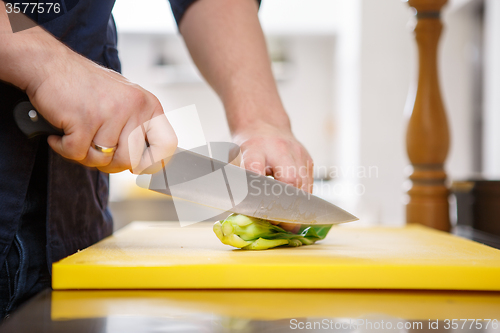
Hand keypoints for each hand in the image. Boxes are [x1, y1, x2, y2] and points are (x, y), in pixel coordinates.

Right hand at [27, 48, 176, 173]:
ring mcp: (111, 112)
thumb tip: (144, 167)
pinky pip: (77, 153)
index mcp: (149, 105)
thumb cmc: (86, 88)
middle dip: (111, 164)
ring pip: (103, 160)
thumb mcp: (124, 102)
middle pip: (132, 161)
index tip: (139, 168)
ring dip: (84, 155)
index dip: (155, 163)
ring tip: (77, 136)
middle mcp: (135, 107)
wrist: (48, 64)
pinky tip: (60, 134)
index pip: (168, 145)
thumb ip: (136, 130)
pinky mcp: (85, 119)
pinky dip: (64, 148)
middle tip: (94, 150)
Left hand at [232, 121, 313, 232]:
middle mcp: (279, 148)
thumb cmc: (246, 148)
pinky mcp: (308, 159)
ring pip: (304, 185)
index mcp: (254, 148)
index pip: (257, 171)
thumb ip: (237, 185)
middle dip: (287, 207)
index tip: (263, 214)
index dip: (260, 195)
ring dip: (298, 207)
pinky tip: (298, 211)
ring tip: (291, 224)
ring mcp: (297, 152)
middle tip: (283, 226)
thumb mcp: (234, 162)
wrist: (263, 125)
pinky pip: (310, 184)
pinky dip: (304, 200)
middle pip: (290, 180)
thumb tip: (243, 216)